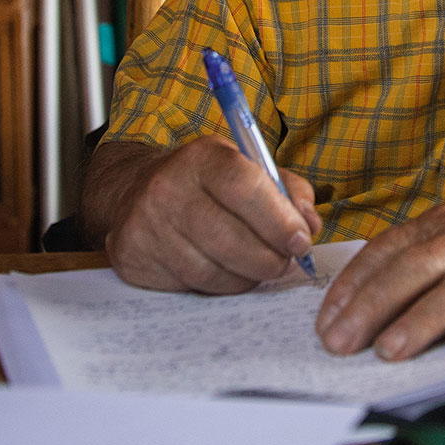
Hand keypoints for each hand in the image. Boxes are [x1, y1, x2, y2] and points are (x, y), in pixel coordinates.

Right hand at [103, 136, 322, 293]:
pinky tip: (224, 271)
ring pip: (211, 272)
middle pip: (228, 239)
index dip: (279, 220)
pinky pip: (190, 286)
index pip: (245, 187)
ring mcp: (147, 225)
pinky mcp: (134, 258)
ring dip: (246, 277)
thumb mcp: (247, 168)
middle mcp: (168, 188)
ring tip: (257, 267)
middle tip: (286, 262)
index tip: (301, 241)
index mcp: (202, 158)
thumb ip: (288, 191)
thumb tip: (310, 225)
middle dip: (268, 259)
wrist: (135, 193)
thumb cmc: (205, 183)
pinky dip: (219, 286)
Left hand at [315, 184, 444, 360]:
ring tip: (389, 350)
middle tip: (340, 343)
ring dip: (421, 320)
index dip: (353, 286)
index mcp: (443, 224)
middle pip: (413, 270)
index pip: (387, 252)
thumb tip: (363, 299)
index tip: (325, 321)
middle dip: (372, 307)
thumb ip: (419, 255)